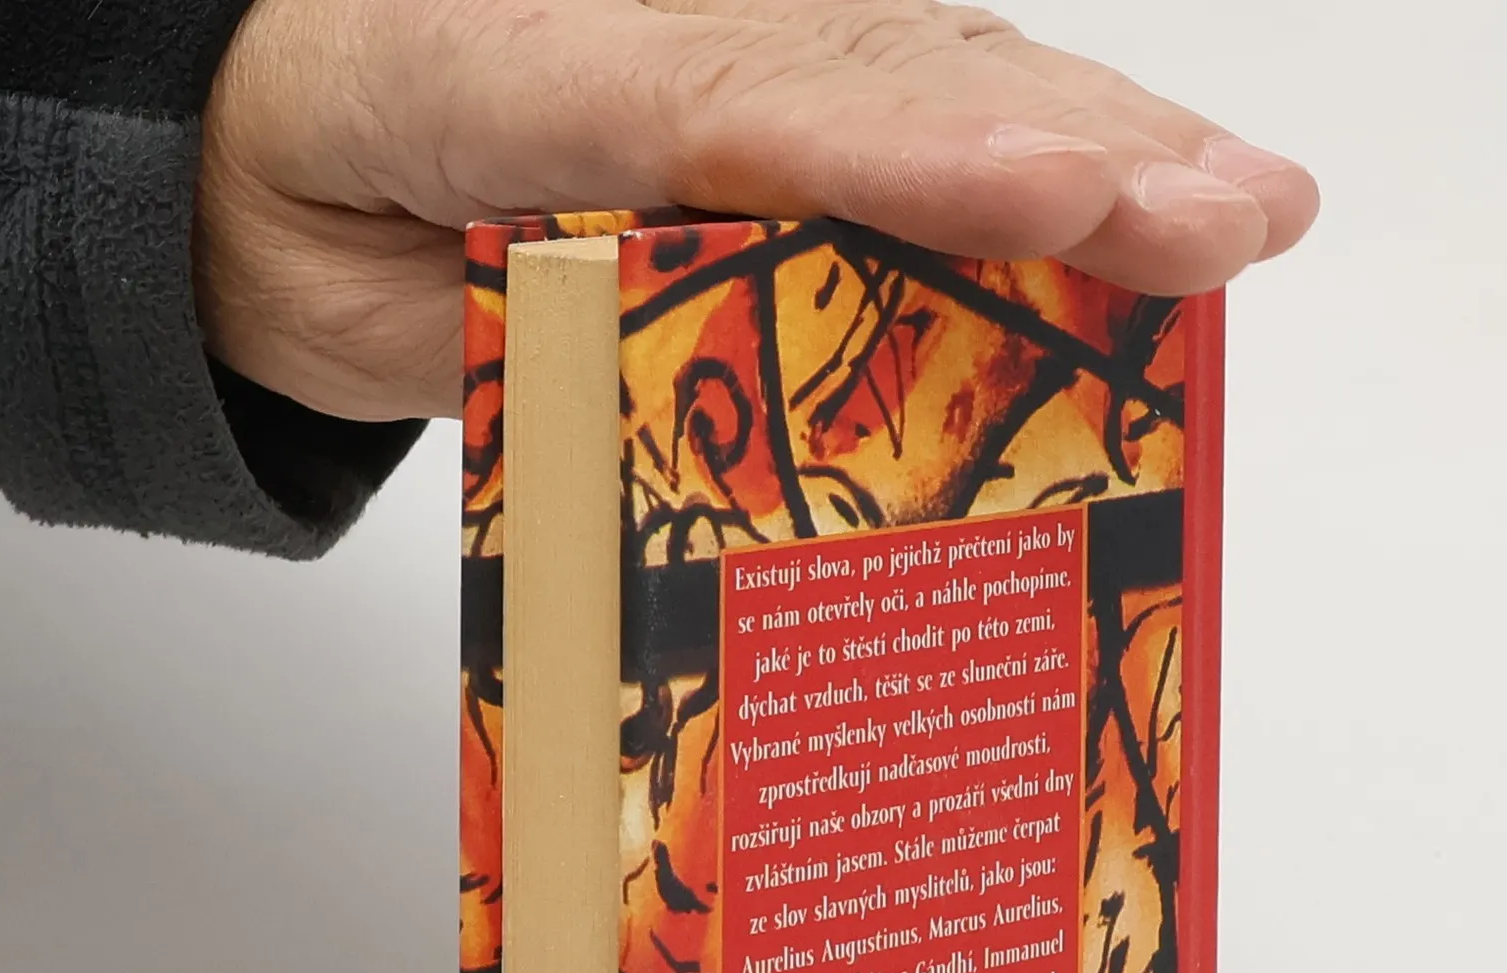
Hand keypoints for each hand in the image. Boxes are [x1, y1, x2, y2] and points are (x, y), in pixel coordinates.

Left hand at [196, 0, 1318, 422]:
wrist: (265, 148)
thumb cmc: (325, 210)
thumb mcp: (391, 293)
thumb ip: (531, 324)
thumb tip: (691, 400)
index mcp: (546, 65)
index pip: (752, 106)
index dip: (915, 157)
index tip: (1061, 197)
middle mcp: (669, 37)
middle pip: (896, 78)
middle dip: (1076, 152)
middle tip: (1230, 220)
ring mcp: (726, 53)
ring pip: (931, 81)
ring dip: (1099, 148)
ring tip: (1241, 212)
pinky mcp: (756, 106)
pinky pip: (896, 115)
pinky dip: (1023, 162)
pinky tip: (1136, 206)